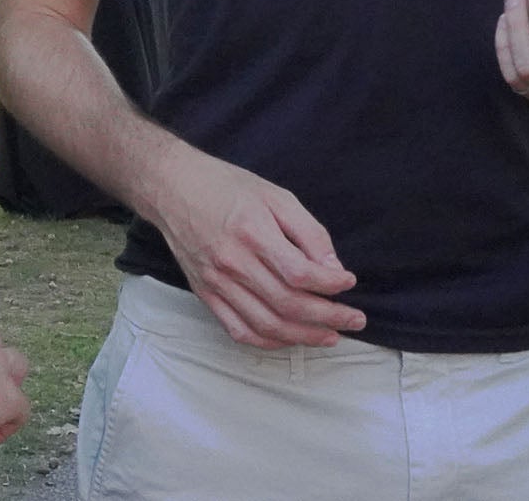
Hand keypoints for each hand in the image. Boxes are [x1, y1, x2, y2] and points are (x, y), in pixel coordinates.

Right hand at [146, 152, 363, 349]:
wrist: (173, 188)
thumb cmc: (228, 187)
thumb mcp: (276, 195)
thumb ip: (308, 232)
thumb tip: (333, 268)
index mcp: (253, 232)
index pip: (299, 272)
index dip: (330, 284)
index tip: (349, 282)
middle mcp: (233, 262)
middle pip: (287, 304)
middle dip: (328, 317)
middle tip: (354, 320)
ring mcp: (216, 283)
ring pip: (266, 325)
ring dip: (303, 336)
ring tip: (330, 336)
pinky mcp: (205, 294)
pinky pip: (239, 330)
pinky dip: (269, 342)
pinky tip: (291, 339)